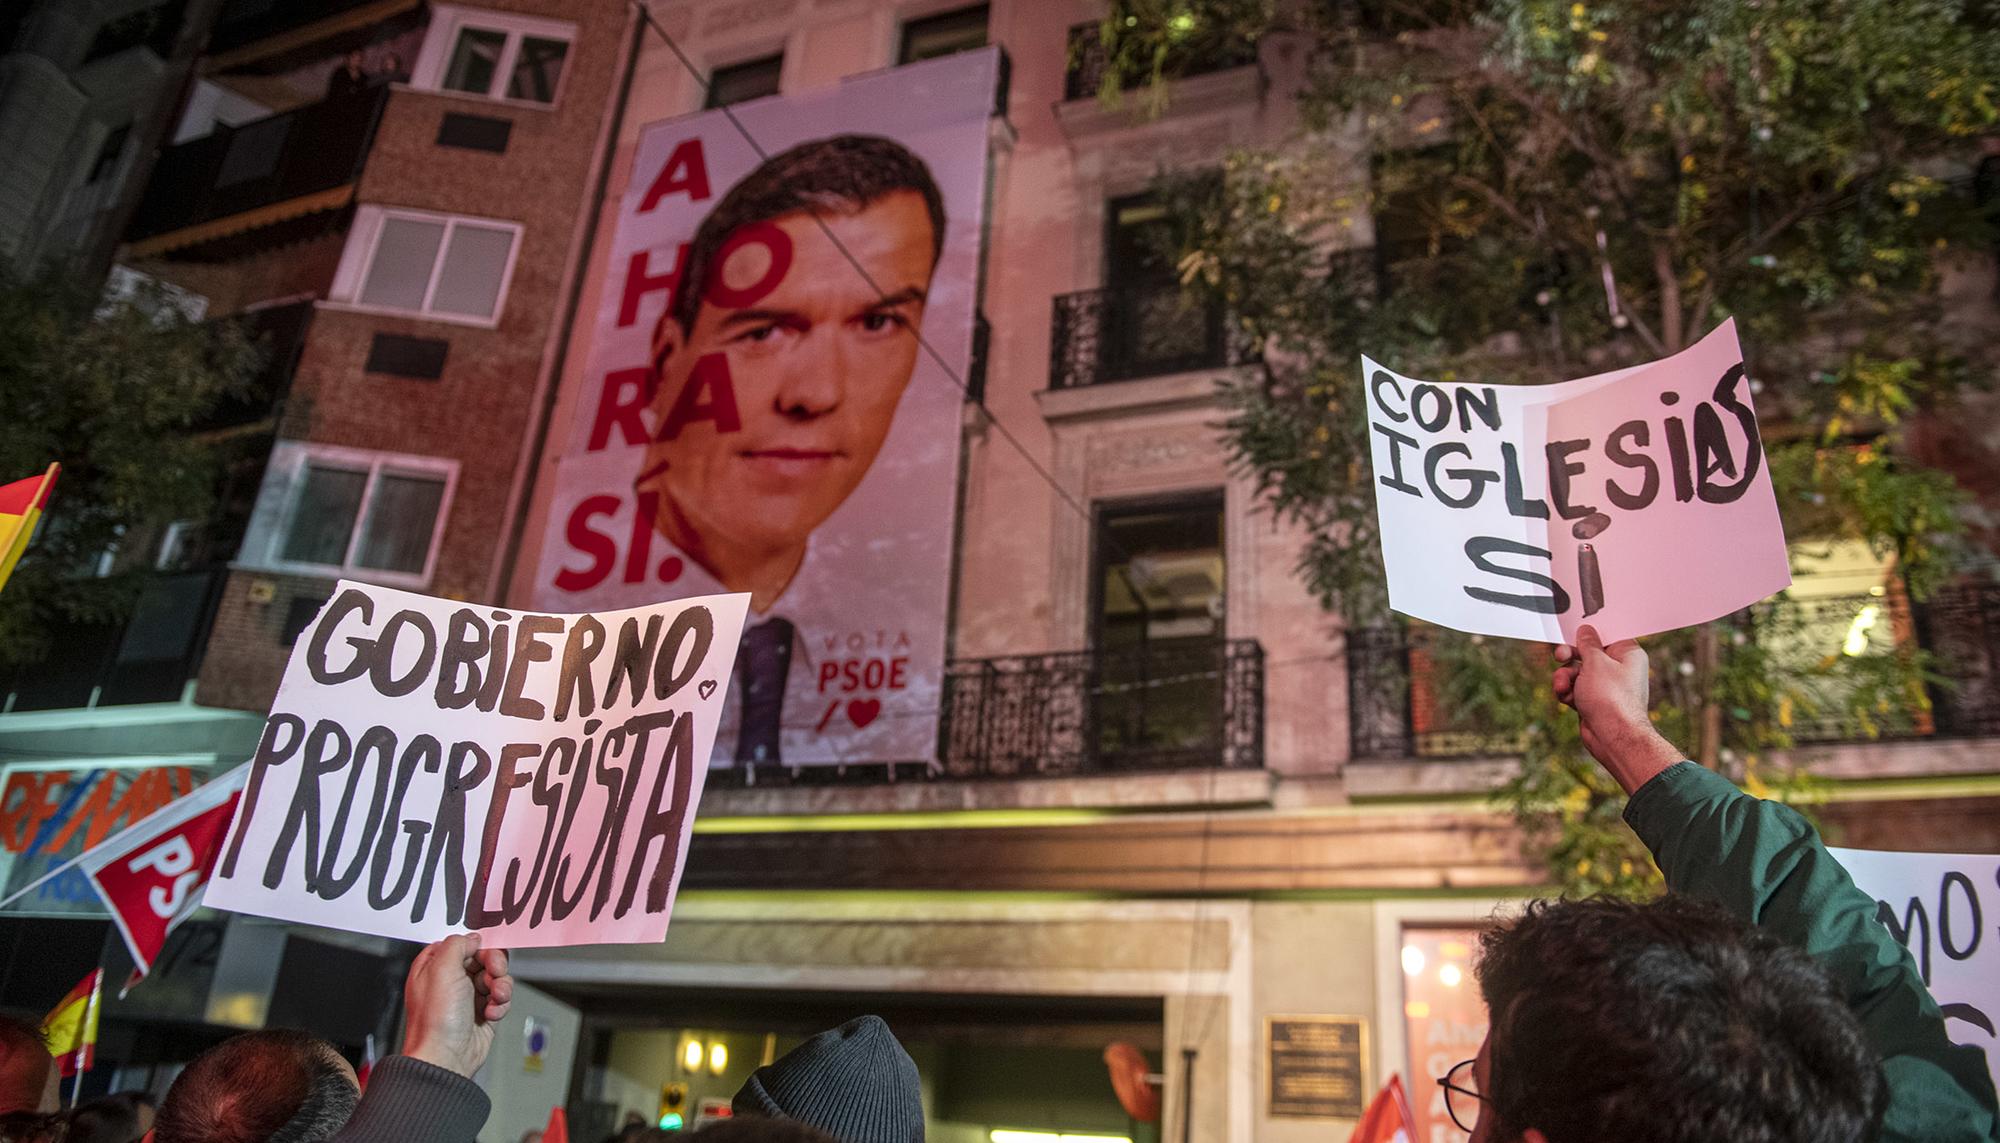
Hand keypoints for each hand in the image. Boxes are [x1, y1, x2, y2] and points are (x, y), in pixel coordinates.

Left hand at [402, 933, 512, 1077]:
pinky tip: (491, 1014)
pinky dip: (501, 1004)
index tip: (484, 950)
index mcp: (434, 967)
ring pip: (496, 977)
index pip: (461, 943)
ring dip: (501, 986)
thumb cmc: (436, 1020)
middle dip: (495, 965)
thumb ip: (457, 944)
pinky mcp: (483, 1013)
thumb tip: (473, 938)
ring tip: (495, 998)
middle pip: (483, 958)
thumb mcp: (441, 969)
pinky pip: (501, 998)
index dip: (476, 945)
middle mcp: (450, 980)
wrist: (446, 1058)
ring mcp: (467, 997)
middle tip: (495, 972)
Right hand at [1553, 624, 1681, 794]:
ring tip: (1562, 686)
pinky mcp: (1594, 700)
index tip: (1571, 633)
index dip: (1587, 634)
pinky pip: (1575, 688)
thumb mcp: (1596, 662)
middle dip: (1570, 657)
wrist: (1613, 737)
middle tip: (1559, 656)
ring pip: (1577, 672)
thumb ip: (1587, 644)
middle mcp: (1619, 668)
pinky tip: (1566, 699)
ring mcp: (1606, 686)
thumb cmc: (1611, 698)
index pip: (1606, 635)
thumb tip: (1586, 630)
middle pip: (1587, 653)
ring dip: (1565, 677)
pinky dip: (1568, 692)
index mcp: (1627, 653)